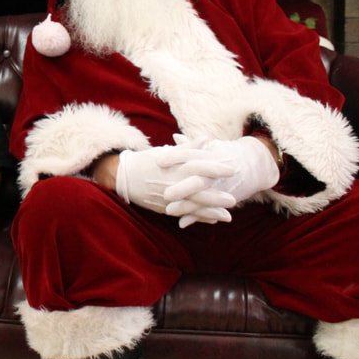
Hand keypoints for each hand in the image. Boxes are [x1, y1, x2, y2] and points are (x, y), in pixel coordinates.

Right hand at [115, 146, 234, 225]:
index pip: (198, 166)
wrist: (124, 176)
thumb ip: (188, 147)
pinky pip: (184, 213)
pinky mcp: (164, 207)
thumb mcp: (166, 152)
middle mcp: (172, 182)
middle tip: (233, 200)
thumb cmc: (147, 161)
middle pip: (197, 190)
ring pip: (192, 206)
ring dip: (210, 211)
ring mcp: (168, 196)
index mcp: (174, 166)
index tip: (232, 169)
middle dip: (216, 196)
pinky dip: (199, 217)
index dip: (215, 167)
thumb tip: (206, 138)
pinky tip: (213, 220)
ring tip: (228, 216)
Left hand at [162, 136, 280, 211]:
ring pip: (203, 198)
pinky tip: (182, 223)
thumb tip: (174, 137)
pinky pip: (210, 210)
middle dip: (182, 187)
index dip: (175, 156)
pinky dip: (197, 217)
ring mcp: (220, 187)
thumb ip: (192, 144)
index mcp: (209, 156)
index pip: (190, 154)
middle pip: (198, 180)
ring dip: (186, 206)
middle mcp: (214, 172)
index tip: (158, 160)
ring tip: (168, 210)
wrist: (256, 165)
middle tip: (164, 193)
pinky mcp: (225, 199)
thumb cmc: (227, 154)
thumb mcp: (212, 147)